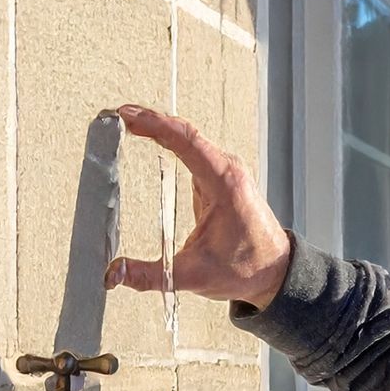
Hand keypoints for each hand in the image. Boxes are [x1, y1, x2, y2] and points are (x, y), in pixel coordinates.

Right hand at [102, 104, 292, 309]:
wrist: (275, 273)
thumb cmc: (246, 269)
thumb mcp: (193, 276)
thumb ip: (149, 275)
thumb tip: (114, 273)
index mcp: (224, 183)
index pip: (185, 140)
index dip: (154, 123)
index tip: (127, 115)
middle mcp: (227, 170)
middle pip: (185, 133)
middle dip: (151, 120)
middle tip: (119, 114)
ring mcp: (226, 172)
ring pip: (189, 138)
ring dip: (160, 127)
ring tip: (130, 121)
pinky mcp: (221, 179)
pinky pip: (193, 150)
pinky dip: (170, 140)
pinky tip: (151, 137)